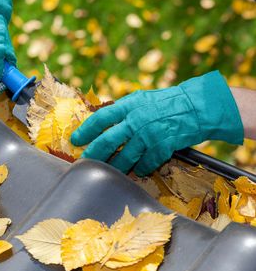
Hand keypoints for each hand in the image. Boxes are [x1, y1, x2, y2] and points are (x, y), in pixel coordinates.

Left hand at [71, 71, 243, 175]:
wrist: (195, 106)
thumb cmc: (165, 102)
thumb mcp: (140, 99)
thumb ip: (122, 109)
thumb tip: (103, 121)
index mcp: (128, 106)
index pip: (101, 119)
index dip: (86, 130)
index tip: (76, 140)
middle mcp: (136, 120)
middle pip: (108, 141)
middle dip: (94, 154)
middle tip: (85, 161)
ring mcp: (149, 135)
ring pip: (125, 157)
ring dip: (115, 166)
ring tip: (108, 171)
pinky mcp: (162, 148)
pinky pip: (145, 164)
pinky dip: (139, 169)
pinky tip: (136, 170)